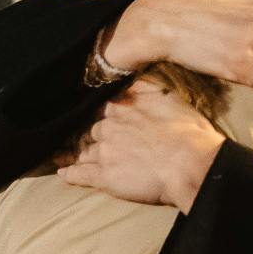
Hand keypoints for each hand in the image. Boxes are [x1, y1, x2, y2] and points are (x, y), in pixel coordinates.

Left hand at [59, 82, 223, 210]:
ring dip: (70, 152)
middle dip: (83, 133)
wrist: (192, 164)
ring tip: (60, 154)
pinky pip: (79, 174)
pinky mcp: (104, 176)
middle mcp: (108, 127)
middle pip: (88, 129)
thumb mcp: (171, 98)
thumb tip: (133, 77)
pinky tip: (62, 173)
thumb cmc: (189, 133)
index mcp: (123, 107)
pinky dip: (69, 173)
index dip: (97, 114)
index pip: (101, 108)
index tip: (92, 116)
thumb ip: (148, 87)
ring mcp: (104, 152)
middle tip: (75, 137)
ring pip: (81, 150)